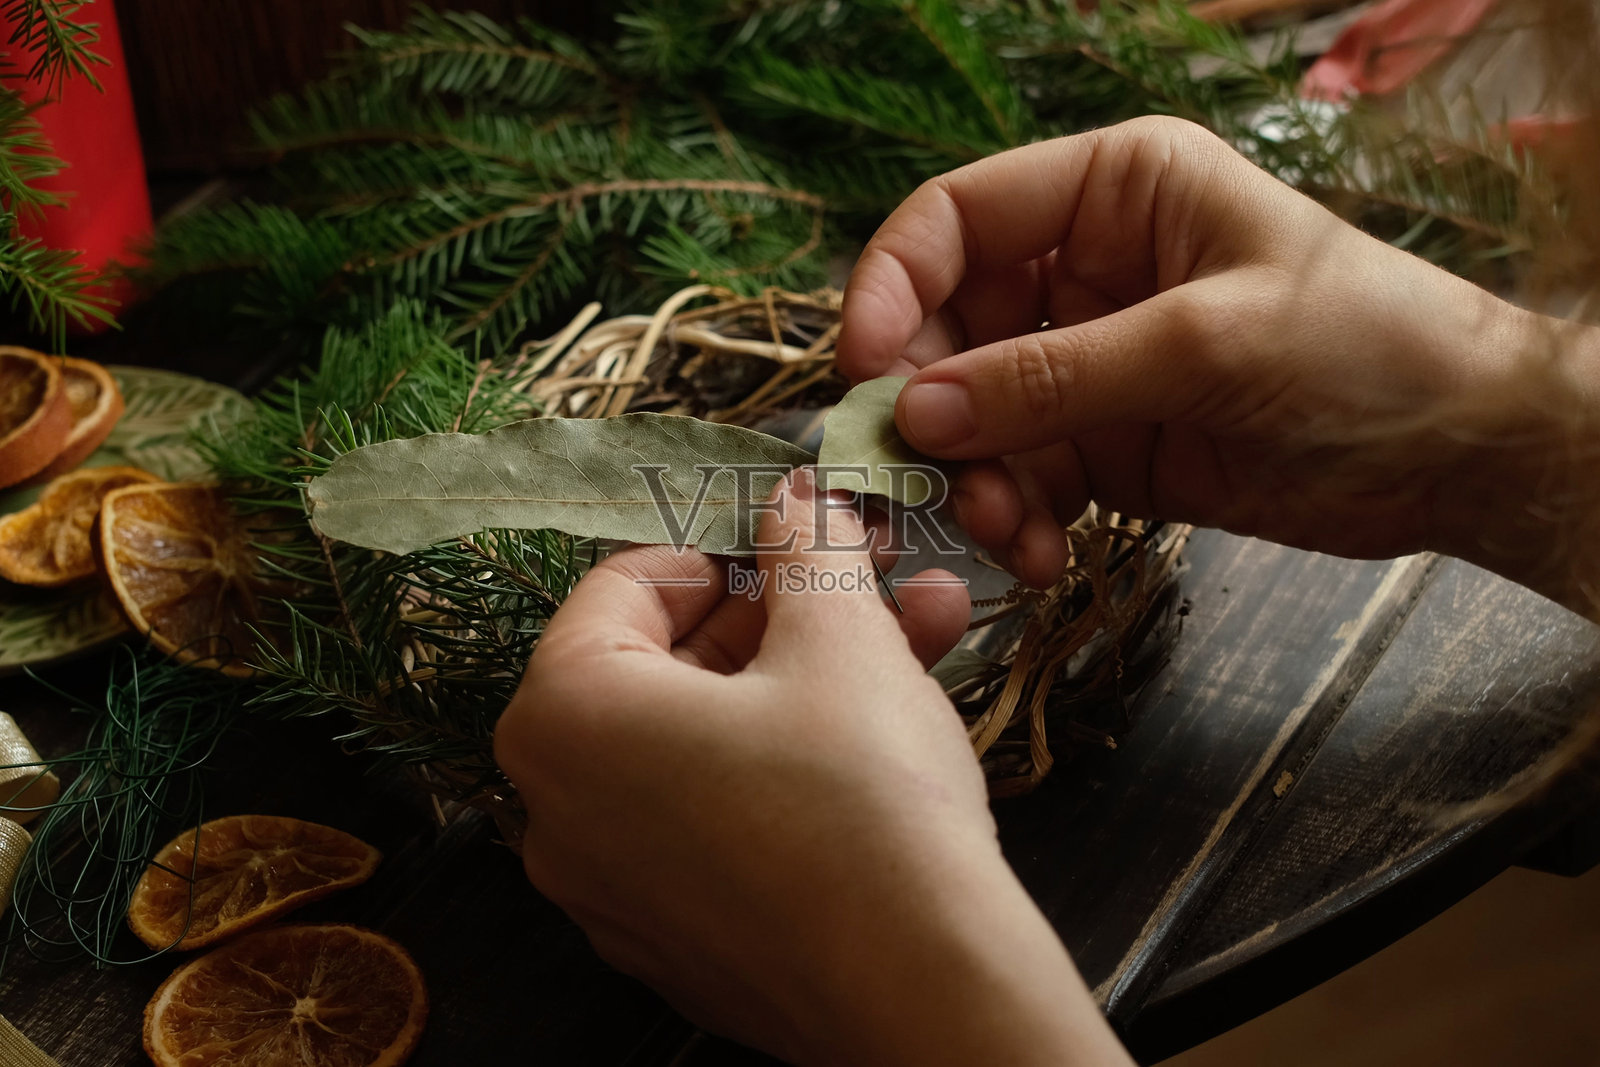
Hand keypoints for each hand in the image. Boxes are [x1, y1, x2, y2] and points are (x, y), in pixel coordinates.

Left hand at [495, 471, 1132, 1065]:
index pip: (625, 583)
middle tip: (872, 574)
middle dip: (786, 610)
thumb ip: (806, 550)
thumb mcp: (839, 639)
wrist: (920, 989)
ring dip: (812, 675)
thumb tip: (797, 499)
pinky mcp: (675, 941)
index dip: (726, 541)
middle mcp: (558, 809)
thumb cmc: (859, 795)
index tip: (804, 534)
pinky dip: (789, 762)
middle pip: (669, 664)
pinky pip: (718, 816)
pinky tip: (892, 726)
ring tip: (924, 627)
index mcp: (563, 716)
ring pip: (707, 741)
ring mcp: (612, 889)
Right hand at [838, 116, 1599, 613]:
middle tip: (939, 480)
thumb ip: (1058, 376)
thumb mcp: (1207, 342)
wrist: (1462, 453)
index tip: (866, 373)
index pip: (956, 219)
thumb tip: (919, 411)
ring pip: (973, 416)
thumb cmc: (1367, 346)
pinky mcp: (1105, 443)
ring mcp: (1088, 361)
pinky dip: (1016, 520)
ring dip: (975, 480)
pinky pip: (1021, 478)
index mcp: (1113, 191)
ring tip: (1011, 534)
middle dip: (934, 408)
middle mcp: (1084, 269)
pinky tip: (1044, 556)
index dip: (893, 287)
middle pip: (946, 328)